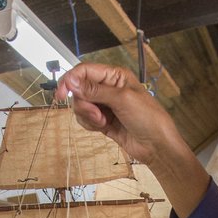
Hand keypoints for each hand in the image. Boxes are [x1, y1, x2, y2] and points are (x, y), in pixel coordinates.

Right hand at [55, 64, 209, 217]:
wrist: (156, 146)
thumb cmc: (148, 118)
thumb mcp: (122, 99)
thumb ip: (95, 90)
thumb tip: (71, 81)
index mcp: (115, 75)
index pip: (84, 71)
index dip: (70, 80)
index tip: (61, 94)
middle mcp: (108, 88)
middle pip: (79, 89)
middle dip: (84, 104)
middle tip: (97, 115)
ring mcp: (105, 105)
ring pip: (81, 105)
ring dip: (87, 115)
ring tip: (104, 122)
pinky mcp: (102, 120)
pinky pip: (85, 119)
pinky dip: (89, 124)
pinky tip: (103, 127)